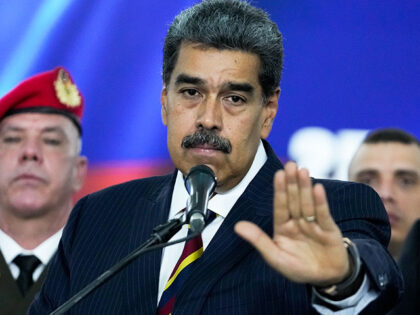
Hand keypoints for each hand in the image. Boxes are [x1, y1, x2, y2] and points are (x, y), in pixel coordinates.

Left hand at [234, 162, 349, 286]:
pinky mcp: (329, 229)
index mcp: (283, 227)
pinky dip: (320, 202)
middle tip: (291, 165)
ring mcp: (313, 224)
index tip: (278, 174)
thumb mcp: (276, 257)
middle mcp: (297, 222)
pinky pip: (323, 214)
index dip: (279, 190)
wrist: (326, 278)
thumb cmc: (298, 268)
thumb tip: (237, 226)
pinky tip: (317, 188)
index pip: (280, 206)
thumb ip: (259, 241)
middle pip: (294, 200)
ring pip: (307, 203)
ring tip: (303, 171)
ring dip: (305, 187)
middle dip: (292, 183)